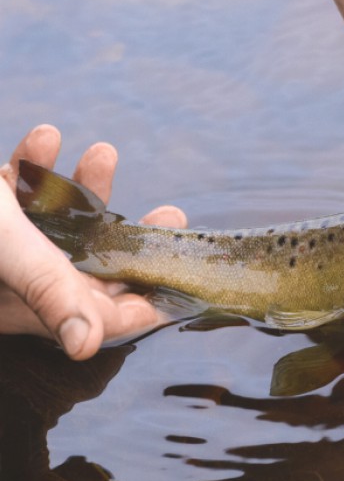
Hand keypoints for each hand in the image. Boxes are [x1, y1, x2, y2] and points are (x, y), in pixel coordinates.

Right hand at [0, 125, 186, 359]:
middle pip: (94, 268)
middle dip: (132, 239)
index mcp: (31, 305)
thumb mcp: (8, 252)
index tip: (187, 277)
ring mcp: (1, 250)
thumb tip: (86, 346)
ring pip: (57, 225)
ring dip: (84, 189)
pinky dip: (30, 167)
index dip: (148, 302)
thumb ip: (50, 292)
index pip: (103, 317)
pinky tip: (44, 134)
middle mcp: (20, 283)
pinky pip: (14, 197)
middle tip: (173, 213)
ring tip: (103, 148)